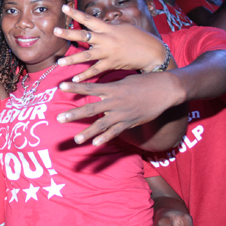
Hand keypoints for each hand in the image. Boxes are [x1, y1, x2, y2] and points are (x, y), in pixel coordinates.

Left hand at [54, 5, 171, 82]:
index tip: (63, 7)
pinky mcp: (111, 64)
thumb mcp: (123, 27)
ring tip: (59, 62)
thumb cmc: (138, 38)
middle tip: (55, 30)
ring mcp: (108, 53)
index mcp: (108, 28)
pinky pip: (96, 71)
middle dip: (68, 34)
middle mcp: (106, 39)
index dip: (76, 13)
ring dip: (72, 59)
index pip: (89, 18)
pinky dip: (85, 75)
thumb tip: (97, 26)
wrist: (152, 51)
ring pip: (87, 56)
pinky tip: (75, 79)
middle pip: (84, 36)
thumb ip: (108, 27)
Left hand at [57, 72, 183, 145]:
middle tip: (59, 118)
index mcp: (112, 88)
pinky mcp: (130, 122)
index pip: (89, 88)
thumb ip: (110, 88)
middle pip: (91, 109)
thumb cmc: (144, 82)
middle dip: (74, 114)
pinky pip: (115, 132)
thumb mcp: (124, 81)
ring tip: (76, 140)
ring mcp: (122, 114)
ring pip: (101, 125)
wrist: (165, 90)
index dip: (75, 86)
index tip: (60, 86)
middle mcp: (114, 102)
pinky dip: (105, 138)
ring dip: (88, 133)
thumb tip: (98, 92)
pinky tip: (95, 144)